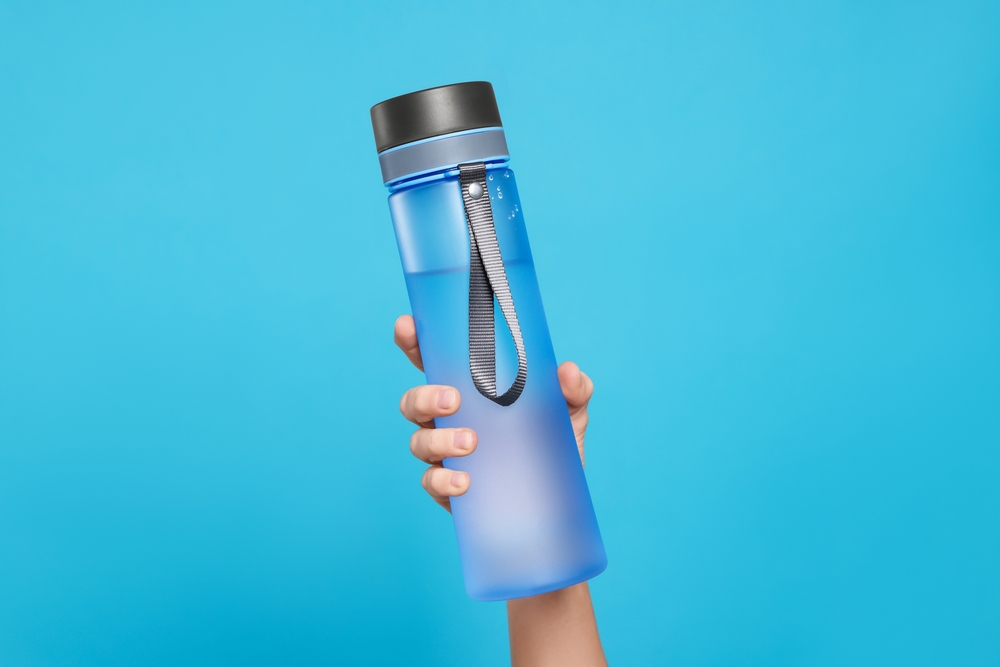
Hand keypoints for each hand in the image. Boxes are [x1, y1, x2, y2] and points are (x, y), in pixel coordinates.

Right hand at [394, 314, 594, 510]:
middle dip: (424, 396)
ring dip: (439, 439)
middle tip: (454, 400)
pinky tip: (464, 481)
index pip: (431, 361)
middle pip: (413, 401)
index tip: (406, 327)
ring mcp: (445, 453)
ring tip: (471, 442)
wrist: (558, 500)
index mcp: (468, 389)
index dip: (413, 342)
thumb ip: (574, 389)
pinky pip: (431, 481)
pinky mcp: (450, 487)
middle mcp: (448, 419)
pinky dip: (443, 480)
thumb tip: (567, 371)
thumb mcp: (570, 411)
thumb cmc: (555, 443)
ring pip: (419, 441)